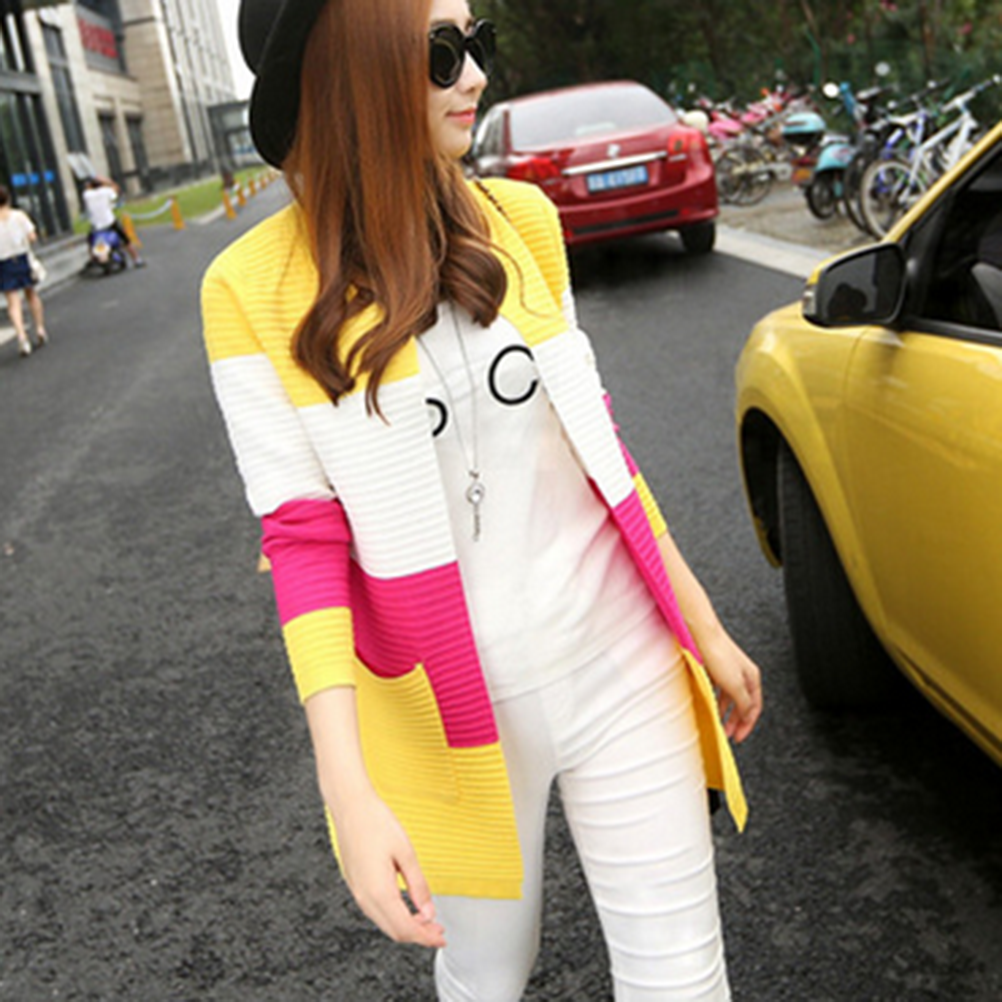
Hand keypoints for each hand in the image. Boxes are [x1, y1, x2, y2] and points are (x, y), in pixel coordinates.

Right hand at [330, 789, 445, 948]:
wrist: (350, 806)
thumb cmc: (376, 822)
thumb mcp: (406, 852)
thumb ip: (418, 885)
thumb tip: (428, 911)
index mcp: (378, 891)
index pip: (405, 928)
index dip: (425, 937)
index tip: (441, 938)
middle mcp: (365, 897)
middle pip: (394, 931)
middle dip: (418, 935)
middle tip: (437, 930)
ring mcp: (357, 891)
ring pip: (384, 922)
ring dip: (406, 926)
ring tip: (425, 920)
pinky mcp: (356, 884)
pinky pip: (376, 910)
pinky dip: (393, 915)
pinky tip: (406, 907)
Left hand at [698, 631, 762, 742]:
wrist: (703, 635)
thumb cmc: (719, 655)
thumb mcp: (735, 685)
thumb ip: (743, 703)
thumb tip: (747, 716)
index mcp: (752, 678)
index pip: (755, 708)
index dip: (747, 725)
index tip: (739, 737)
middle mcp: (743, 675)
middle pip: (743, 704)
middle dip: (736, 721)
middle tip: (728, 733)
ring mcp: (730, 671)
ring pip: (730, 697)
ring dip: (725, 712)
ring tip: (718, 721)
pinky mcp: (717, 668)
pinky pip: (719, 689)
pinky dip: (716, 700)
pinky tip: (711, 704)